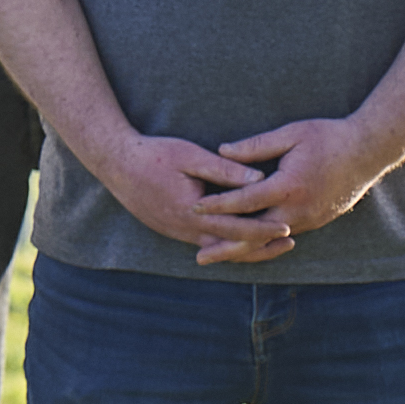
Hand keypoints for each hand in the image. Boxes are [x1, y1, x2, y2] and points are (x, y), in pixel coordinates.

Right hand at [89, 129, 282, 258]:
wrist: (115, 162)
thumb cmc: (154, 155)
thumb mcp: (191, 156)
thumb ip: (225, 170)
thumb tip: (260, 179)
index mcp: (192, 213)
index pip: (236, 228)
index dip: (264, 229)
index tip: (288, 227)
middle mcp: (185, 229)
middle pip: (230, 246)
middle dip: (261, 245)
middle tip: (289, 242)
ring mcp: (176, 232)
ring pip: (217, 248)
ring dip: (244, 247)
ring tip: (270, 244)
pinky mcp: (170, 228)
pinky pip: (203, 243)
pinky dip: (225, 243)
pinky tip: (239, 237)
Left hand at [206, 115, 394, 257]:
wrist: (370, 150)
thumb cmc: (329, 137)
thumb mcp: (290, 134)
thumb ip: (255, 146)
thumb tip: (221, 151)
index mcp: (289, 187)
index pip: (245, 201)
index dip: (217, 206)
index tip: (193, 209)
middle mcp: (299, 209)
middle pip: (255, 235)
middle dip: (226, 247)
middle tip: (199, 258)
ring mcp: (310, 218)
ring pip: (270, 240)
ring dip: (244, 250)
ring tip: (218, 256)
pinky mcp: (317, 221)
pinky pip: (284, 235)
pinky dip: (264, 243)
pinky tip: (247, 246)